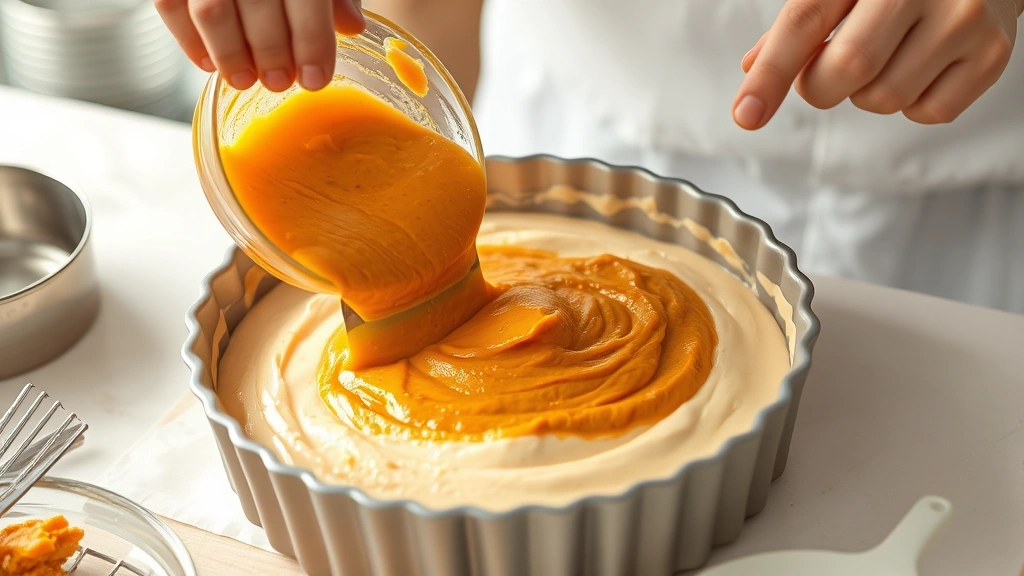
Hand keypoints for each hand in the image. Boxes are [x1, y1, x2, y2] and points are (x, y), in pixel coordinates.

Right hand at [155, 0, 365, 91]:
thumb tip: (351, 26)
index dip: (312, 41)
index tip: (315, 79)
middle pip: (258, 5)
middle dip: (271, 52)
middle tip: (278, 82)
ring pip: (211, 11)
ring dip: (229, 54)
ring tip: (244, 80)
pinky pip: (170, 5)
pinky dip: (188, 39)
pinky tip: (208, 63)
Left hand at [734, 0, 1022, 128]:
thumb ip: (801, 21)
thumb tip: (752, 67)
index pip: (804, 22)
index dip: (771, 74)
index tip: (747, 114)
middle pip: (846, 69)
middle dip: (820, 87)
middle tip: (826, 73)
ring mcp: (963, 19)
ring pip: (884, 99)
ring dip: (867, 94)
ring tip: (887, 57)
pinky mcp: (992, 53)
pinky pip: (928, 112)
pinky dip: (911, 104)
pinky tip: (920, 66)